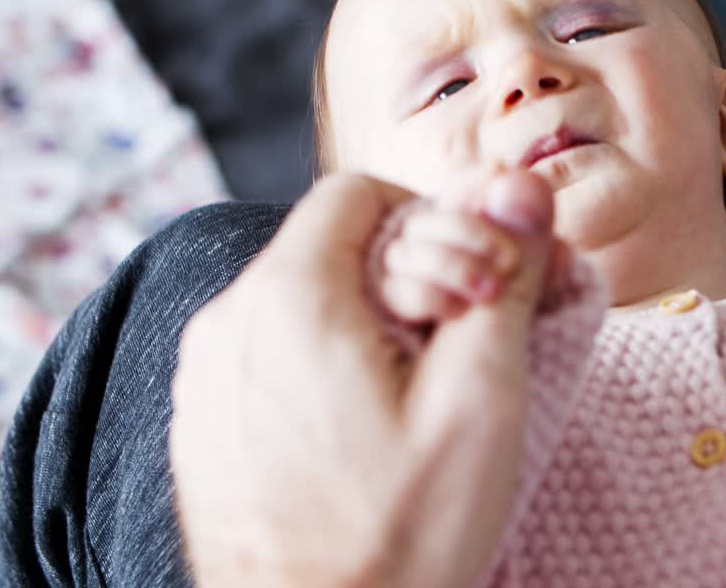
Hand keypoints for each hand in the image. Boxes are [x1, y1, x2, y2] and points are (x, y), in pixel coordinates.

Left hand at [170, 170, 558, 587]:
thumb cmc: (396, 536)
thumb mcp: (480, 401)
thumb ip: (503, 280)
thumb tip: (521, 190)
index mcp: (289, 296)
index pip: (357, 191)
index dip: (429, 221)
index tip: (465, 286)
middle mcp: (226, 320)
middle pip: (326, 245)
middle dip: (401, 276)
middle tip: (450, 349)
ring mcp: (204, 376)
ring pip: (297, 300)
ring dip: (361, 323)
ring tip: (406, 401)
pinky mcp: (203, 423)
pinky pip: (266, 354)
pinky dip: (317, 367)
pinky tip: (357, 434)